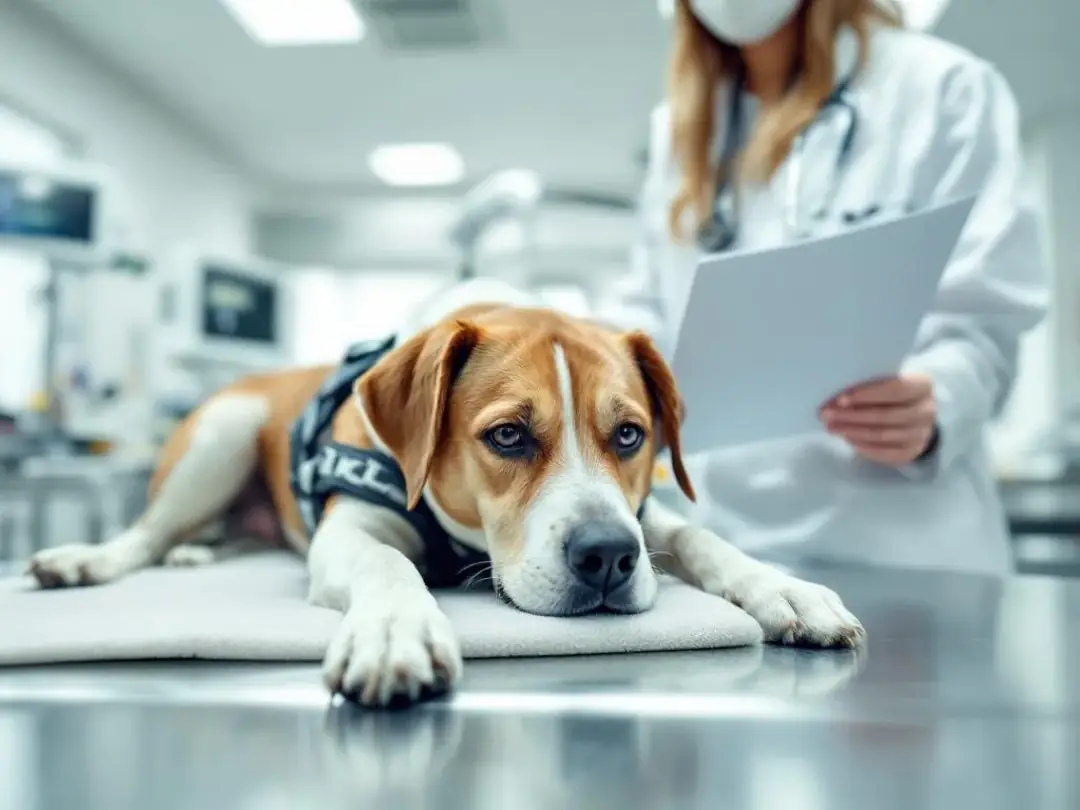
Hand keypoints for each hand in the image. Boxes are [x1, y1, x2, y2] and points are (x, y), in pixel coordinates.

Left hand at [819, 373, 936, 465]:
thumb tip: (835, 395)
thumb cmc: (892, 391)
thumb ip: (870, 382)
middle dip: (852, 416)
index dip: (867, 394)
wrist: (915, 414)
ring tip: (831, 427)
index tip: (840, 399)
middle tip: (826, 415)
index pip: (896, 389)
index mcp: (923, 385)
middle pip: (886, 415)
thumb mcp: (887, 379)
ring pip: (883, 435)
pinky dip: (864, 447)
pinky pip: (885, 453)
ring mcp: (921, 434)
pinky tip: (847, 440)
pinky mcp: (912, 451)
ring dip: (853, 432)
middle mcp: (927, 410)